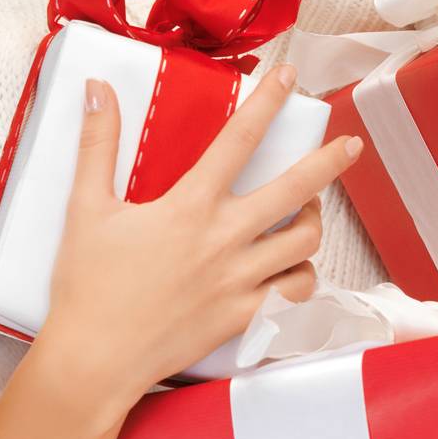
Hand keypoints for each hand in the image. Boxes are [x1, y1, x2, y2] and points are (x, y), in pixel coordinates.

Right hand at [38, 62, 362, 413]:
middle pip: (296, 190)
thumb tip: (98, 90)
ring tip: (310, 208)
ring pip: (305, 242)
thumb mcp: (86, 208)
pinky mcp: (245, 316)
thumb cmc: (87, 287)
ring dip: (315, 220)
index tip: (291, 75)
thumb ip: (98, 145)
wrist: (93, 362)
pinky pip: (295, 292)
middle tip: (352, 145)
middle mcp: (225, 239)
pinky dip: (303, 276)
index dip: (269, 102)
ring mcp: (240, 280)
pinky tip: (296, 266)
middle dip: (330, 162)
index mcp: (190, 207)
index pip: (240, 140)